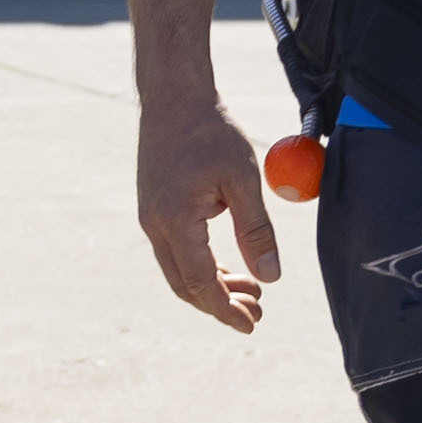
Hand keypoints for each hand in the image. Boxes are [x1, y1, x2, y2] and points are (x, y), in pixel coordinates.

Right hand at [137, 93, 280, 331]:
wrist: (174, 97)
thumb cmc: (211, 131)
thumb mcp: (243, 179)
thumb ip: (256, 231)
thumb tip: (270, 278)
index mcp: (176, 220)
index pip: (202, 282)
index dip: (226, 309)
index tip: (251, 325)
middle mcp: (155, 225)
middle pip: (186, 285)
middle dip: (220, 305)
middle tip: (257, 314)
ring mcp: (151, 217)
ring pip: (179, 271)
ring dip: (212, 288)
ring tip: (251, 292)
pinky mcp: (154, 208)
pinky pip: (176, 252)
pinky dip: (201, 267)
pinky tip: (229, 267)